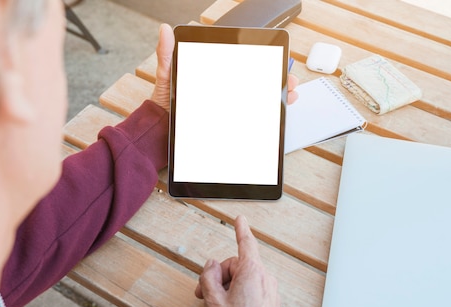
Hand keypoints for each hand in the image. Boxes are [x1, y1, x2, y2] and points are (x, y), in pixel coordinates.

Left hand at [151, 23, 298, 111]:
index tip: (275, 60)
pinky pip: (254, 121)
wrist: (160, 132)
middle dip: (277, 80)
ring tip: (289, 95)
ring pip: (260, 100)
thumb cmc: (164, 104)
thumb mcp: (165, 76)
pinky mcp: (231, 124)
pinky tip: (278, 115)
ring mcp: (229, 108)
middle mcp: (225, 91)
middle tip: (288, 80)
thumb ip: (166, 54)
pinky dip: (269, 117)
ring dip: (279, 97)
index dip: (262, 62)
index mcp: (215, 76)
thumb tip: (165, 30)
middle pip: (257, 82)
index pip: (243, 67)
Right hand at [195, 215, 280, 306]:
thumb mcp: (213, 300)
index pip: (246, 244)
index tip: (240, 219)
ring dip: (229, 286)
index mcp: (252, 272)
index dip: (241, 230)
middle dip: (220, 276)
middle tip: (205, 293)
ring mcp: (270, 290)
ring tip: (219, 305)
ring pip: (244, 278)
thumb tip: (211, 266)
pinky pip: (253, 288)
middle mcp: (265, 278)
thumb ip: (209, 277)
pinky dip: (240, 293)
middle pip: (237, 265)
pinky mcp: (271, 301)